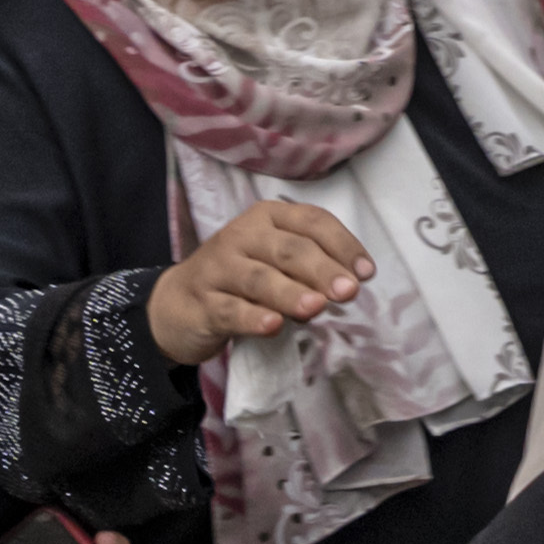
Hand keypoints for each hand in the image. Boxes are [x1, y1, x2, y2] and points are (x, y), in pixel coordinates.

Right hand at [147, 199, 368, 364]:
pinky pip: (230, 310)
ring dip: (290, 292)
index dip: (342, 244)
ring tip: (316, 307)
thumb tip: (352, 282)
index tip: (366, 272)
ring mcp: (218, 268)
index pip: (311, 221)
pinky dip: (253, 318)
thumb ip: (308, 266)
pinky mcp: (203, 303)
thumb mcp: (274, 262)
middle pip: (288, 250)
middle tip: (348, 292)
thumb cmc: (240, 280)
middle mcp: (241, 236)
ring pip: (260, 279)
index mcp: (266, 217)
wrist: (177, 305)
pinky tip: (273, 326)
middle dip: (322, 270)